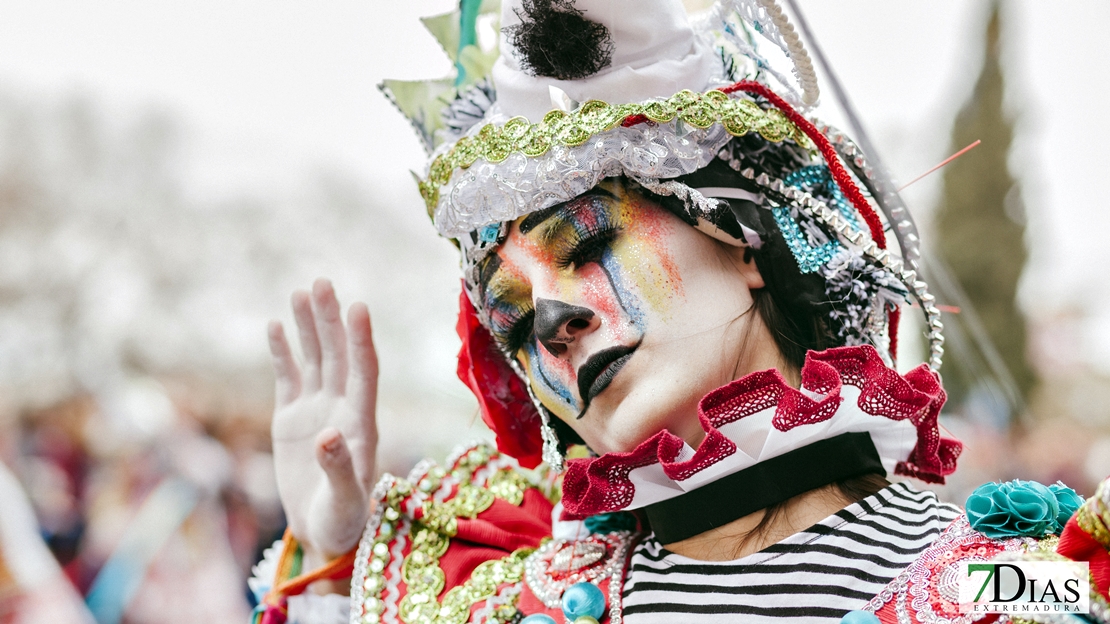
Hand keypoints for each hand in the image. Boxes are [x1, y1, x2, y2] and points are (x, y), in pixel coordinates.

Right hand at [267, 279, 378, 572]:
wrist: (325, 533)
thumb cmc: (344, 521)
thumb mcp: (344, 500)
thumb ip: (338, 469)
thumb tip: (326, 436)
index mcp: (362, 423)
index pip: (364, 372)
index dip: (361, 341)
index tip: (358, 307)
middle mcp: (342, 408)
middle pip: (338, 356)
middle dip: (331, 320)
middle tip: (322, 282)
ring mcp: (317, 410)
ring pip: (314, 360)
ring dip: (309, 326)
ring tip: (301, 291)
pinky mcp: (292, 419)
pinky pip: (288, 377)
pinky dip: (283, 352)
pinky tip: (275, 325)